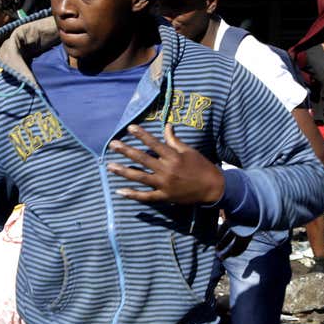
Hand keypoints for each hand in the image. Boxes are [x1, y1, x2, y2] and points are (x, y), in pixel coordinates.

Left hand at [107, 124, 224, 205]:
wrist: (213, 188)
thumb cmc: (201, 166)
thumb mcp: (189, 151)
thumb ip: (174, 140)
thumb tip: (167, 126)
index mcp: (173, 157)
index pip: (154, 143)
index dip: (141, 135)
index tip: (130, 128)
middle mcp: (167, 170)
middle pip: (142, 159)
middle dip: (126, 151)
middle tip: (112, 144)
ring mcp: (164, 185)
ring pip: (140, 177)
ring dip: (124, 171)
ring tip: (110, 166)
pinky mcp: (164, 197)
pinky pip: (146, 197)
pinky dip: (133, 194)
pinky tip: (120, 191)